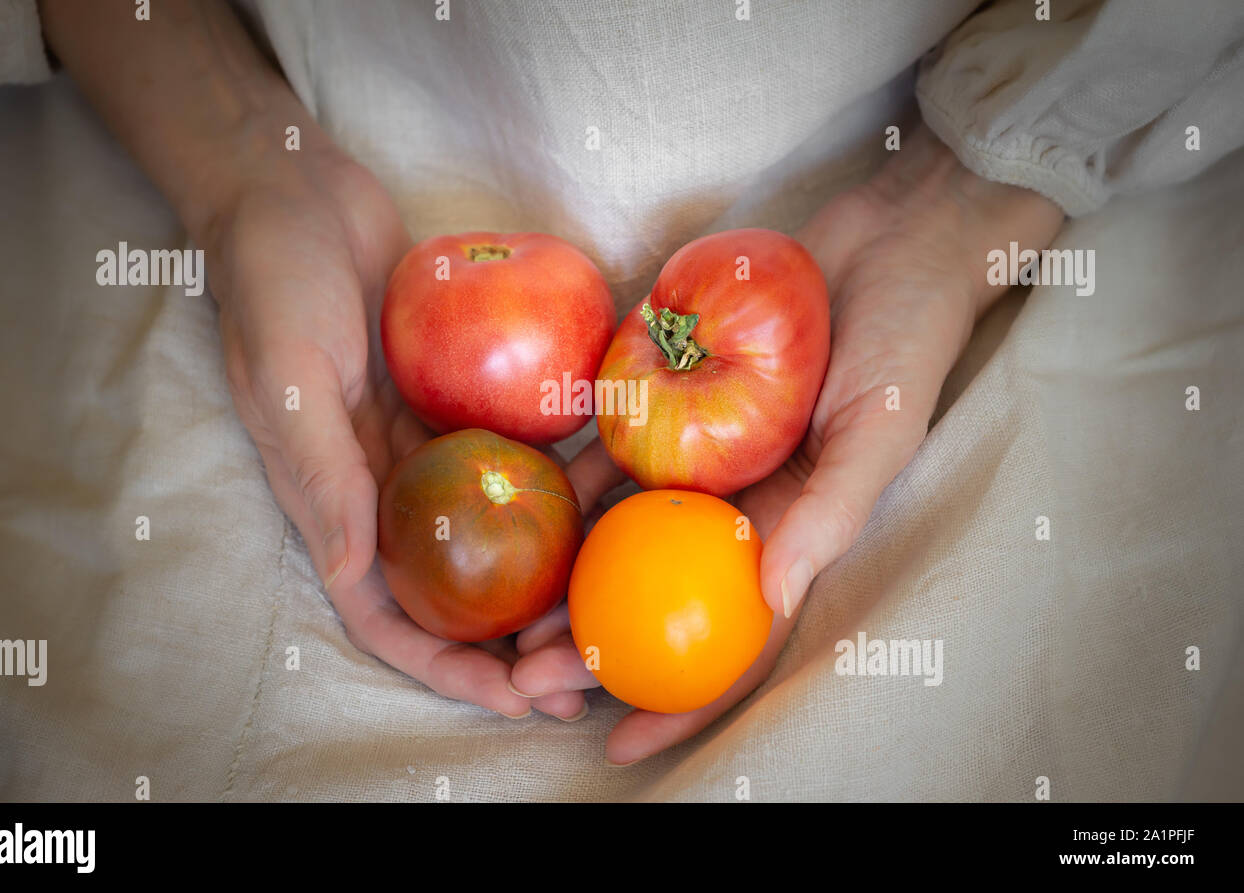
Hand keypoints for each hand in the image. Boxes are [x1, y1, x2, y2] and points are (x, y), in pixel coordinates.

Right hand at [205, 149, 580, 718]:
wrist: (296, 192)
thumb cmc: (275, 280)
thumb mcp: (288, 377)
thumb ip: (321, 475)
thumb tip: (349, 576)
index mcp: (334, 502)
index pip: (388, 614)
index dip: (446, 666)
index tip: (514, 699)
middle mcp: (383, 489)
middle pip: (454, 589)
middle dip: (515, 638)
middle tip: (588, 668)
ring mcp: (423, 446)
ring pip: (494, 528)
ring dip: (550, 566)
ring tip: (616, 594)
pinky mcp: (456, 401)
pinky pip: (514, 450)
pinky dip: (558, 474)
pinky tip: (616, 490)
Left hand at [509, 123, 1063, 761]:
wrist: (886, 240)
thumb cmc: (905, 340)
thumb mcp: (880, 430)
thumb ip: (829, 513)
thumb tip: (772, 599)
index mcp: (786, 533)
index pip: (728, 639)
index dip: (678, 700)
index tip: (614, 742)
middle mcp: (734, 507)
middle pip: (654, 595)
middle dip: (592, 647)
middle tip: (524, 677)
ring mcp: (698, 457)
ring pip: (617, 533)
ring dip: (562, 576)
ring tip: (501, 616)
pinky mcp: (669, 400)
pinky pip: (608, 449)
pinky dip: (566, 485)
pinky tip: (515, 510)